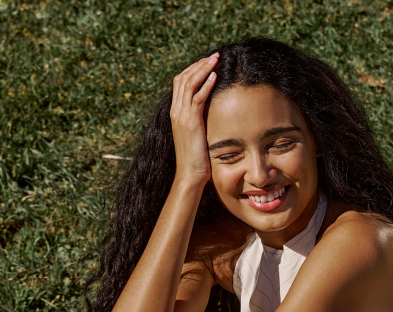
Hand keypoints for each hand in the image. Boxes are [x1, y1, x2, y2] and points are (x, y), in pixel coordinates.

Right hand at [171, 53, 218, 189]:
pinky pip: (197, 98)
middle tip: (214, 55)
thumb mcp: (196, 135)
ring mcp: (182, 116)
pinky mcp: (191, 122)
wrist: (190, 174)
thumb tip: (210, 114)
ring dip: (203, 69)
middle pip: (184, 78)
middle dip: (199, 65)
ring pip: (189, 84)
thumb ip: (199, 121)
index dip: (193, 70)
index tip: (207, 62)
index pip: (180, 83)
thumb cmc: (196, 159)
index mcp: (176, 113)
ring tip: (216, 59)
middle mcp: (176, 111)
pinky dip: (206, 85)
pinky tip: (215, 77)